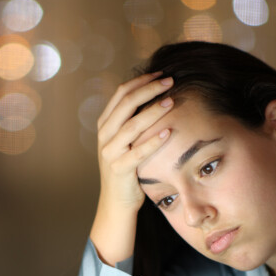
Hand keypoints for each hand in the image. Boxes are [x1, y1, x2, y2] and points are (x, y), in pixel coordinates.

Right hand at [97, 73, 173, 211]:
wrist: (116, 201)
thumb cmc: (127, 168)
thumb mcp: (125, 141)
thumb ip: (132, 120)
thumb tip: (155, 95)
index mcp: (105, 124)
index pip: (121, 94)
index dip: (141, 81)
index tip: (161, 73)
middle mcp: (105, 135)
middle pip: (126, 104)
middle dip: (149, 89)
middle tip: (170, 81)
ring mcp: (110, 152)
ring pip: (131, 126)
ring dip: (152, 111)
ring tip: (171, 101)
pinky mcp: (119, 169)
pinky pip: (138, 152)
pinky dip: (153, 141)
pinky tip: (168, 132)